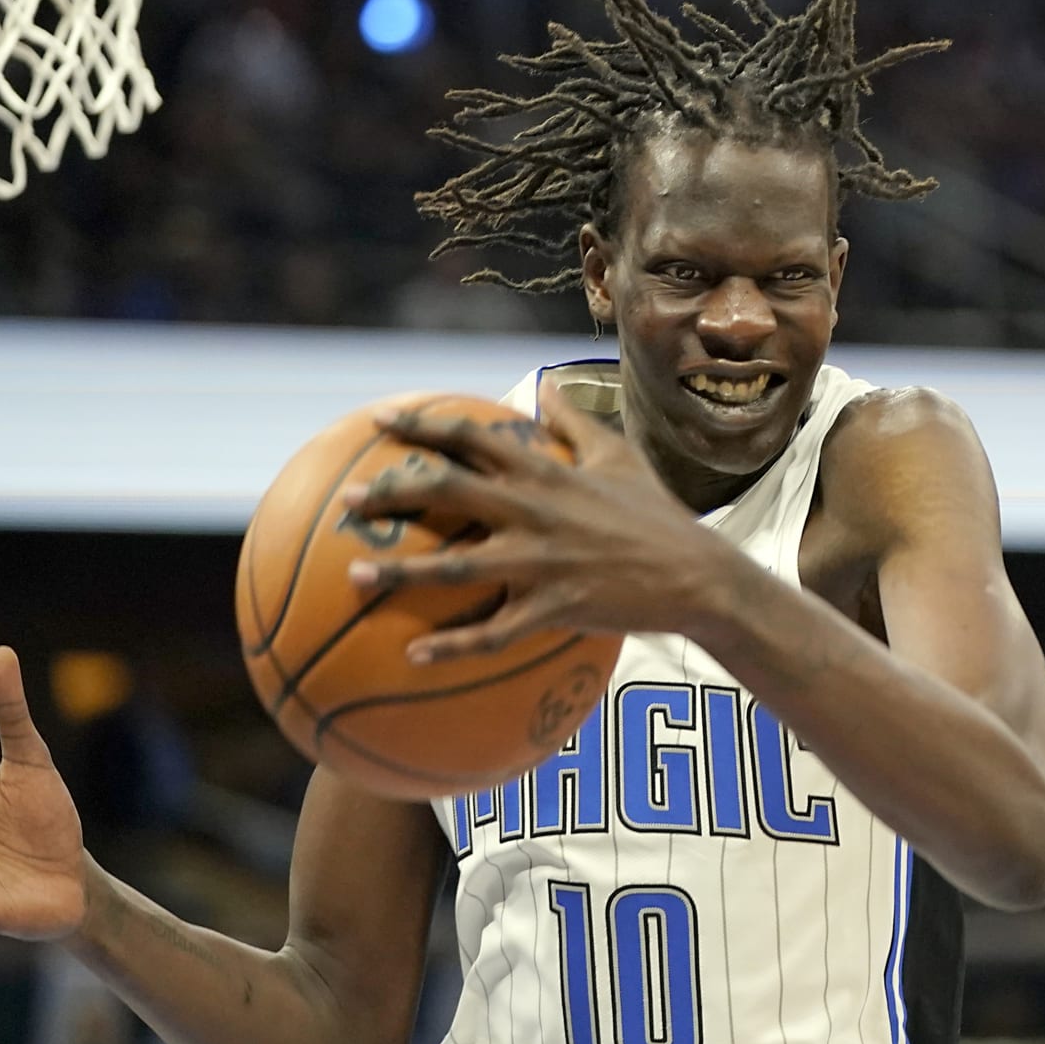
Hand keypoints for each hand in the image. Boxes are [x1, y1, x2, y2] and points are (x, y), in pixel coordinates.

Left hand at [344, 382, 739, 660]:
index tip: (379, 420)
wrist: (697, 575)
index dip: (423, 425)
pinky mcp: (553, 609)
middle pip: (447, 492)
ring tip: (353, 576)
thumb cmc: (655, 513)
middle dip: (392, 493)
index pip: (471, 437)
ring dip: (400, 573)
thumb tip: (545, 388)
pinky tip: (412, 655)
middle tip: (347, 502)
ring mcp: (541, 563)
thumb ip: (574, 423)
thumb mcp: (618, 456)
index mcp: (545, 472)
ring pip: (455, 567)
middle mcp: (534, 511)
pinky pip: (492, 633)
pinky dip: (451, 646)